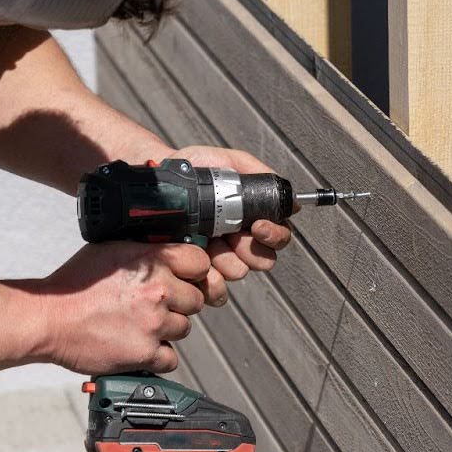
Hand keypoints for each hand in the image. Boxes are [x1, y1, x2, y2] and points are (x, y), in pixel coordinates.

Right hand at [18, 240, 214, 373]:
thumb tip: (167, 249)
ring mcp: (153, 323)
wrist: (49, 319)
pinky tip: (139, 344)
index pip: (200, 262)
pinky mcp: (145, 353)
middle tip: (156, 304)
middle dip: (179, 302)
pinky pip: (171, 358)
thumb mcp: (111, 249)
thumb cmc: (75, 284)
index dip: (193, 271)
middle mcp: (158, 290)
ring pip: (184, 328)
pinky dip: (158, 355)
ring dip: (168, 328)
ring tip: (141, 324)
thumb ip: (144, 249)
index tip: (185, 277)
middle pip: (196, 299)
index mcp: (152, 260)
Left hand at [162, 145, 293, 290]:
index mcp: (251, 221)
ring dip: (226, 259)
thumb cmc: (194, 170)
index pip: (279, 237)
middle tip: (232, 236)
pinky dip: (207, 278)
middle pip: (264, 260)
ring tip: (207, 242)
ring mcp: (218, 260)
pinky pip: (213, 289)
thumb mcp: (228, 162)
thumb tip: (291, 197)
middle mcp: (239, 243)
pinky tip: (196, 259)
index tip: (257, 224)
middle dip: (250, 249)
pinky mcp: (197, 273)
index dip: (274, 234)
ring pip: (239, 272)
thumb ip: (259, 174)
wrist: (159, 184)